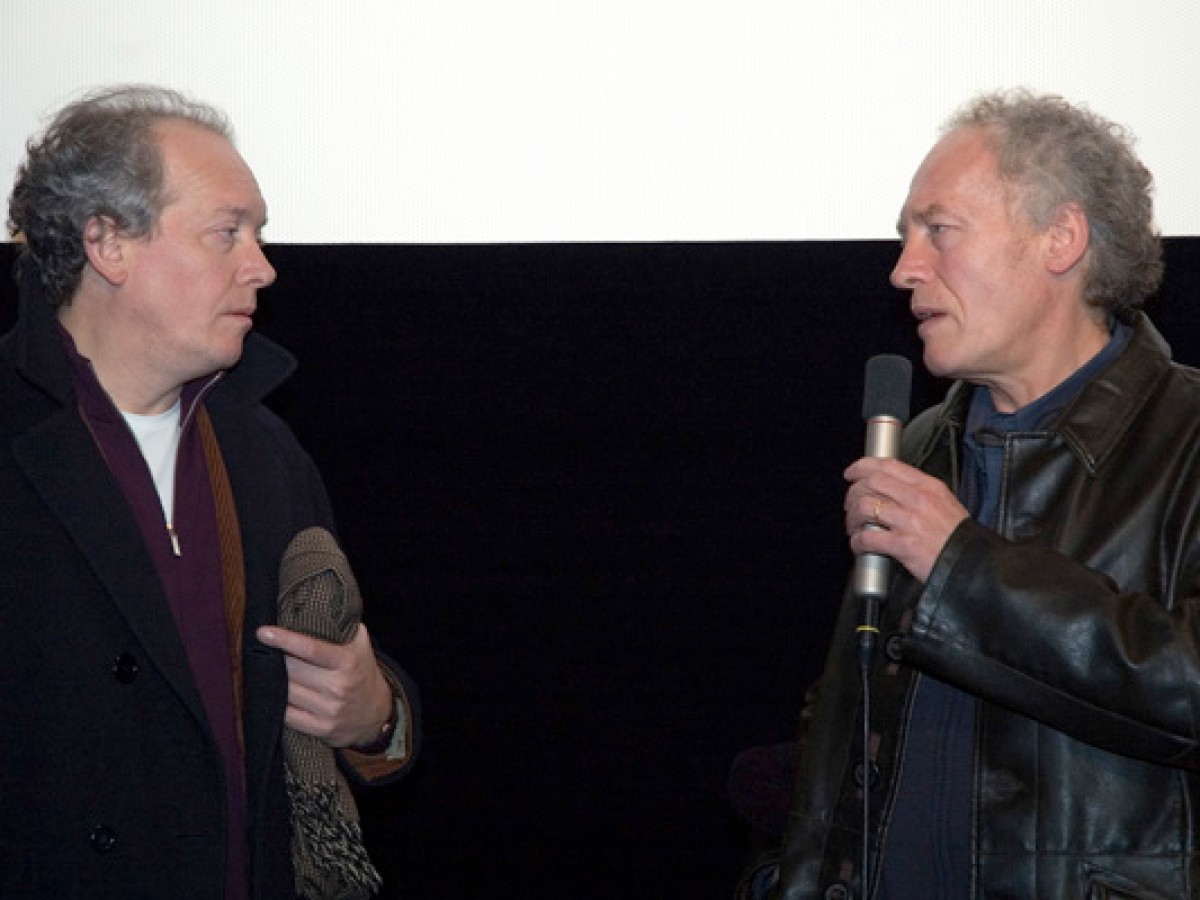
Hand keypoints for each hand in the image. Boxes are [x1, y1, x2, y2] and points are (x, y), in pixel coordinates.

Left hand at [256, 622, 393, 748]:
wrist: (376, 713)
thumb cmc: (362, 671)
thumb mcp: (361, 645)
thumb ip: (343, 627)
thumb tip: (318, 608)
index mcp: (348, 662)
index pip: (310, 648)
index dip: (284, 639)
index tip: (262, 632)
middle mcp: (338, 687)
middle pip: (293, 670)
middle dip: (276, 659)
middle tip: (264, 651)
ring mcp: (329, 710)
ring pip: (287, 692)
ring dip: (273, 681)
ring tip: (267, 671)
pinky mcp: (320, 728)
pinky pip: (287, 715)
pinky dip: (278, 702)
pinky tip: (274, 693)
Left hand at [844, 456, 968, 583]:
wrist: (972, 563)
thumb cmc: (957, 537)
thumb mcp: (944, 503)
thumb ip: (918, 492)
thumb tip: (889, 489)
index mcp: (928, 486)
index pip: (888, 466)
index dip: (862, 466)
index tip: (852, 473)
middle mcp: (918, 499)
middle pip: (871, 483)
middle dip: (853, 494)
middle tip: (850, 506)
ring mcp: (910, 521)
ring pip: (865, 507)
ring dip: (853, 518)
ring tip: (854, 528)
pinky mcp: (903, 544)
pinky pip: (868, 538)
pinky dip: (857, 542)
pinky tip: (859, 545)